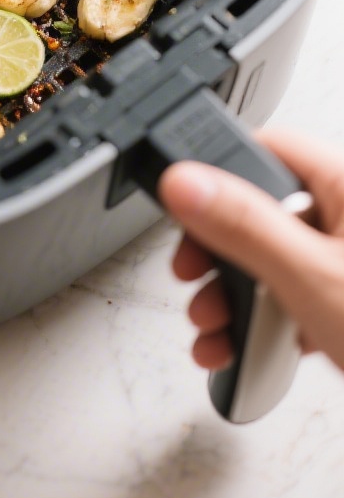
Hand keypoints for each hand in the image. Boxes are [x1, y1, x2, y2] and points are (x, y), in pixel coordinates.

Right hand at [158, 128, 343, 372]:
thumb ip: (244, 226)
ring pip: (277, 259)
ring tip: (213, 328)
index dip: (218, 176)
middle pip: (264, 209)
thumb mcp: (312, 277)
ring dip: (235, 296)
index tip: (186, 214)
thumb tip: (187, 181)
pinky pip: (299, 293)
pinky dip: (268, 319)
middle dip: (220, 253)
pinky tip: (247, 347)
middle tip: (193, 277)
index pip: (267, 149)